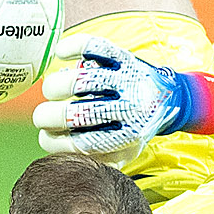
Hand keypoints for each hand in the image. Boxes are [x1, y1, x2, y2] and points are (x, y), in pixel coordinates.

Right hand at [31, 35, 199, 163]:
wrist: (169, 98)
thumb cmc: (134, 128)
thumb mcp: (123, 153)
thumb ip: (98, 164)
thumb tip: (67, 167)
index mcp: (126, 136)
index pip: (80, 144)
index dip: (54, 141)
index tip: (48, 136)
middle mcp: (127, 108)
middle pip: (75, 114)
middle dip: (48, 116)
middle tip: (43, 116)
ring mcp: (125, 80)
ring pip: (80, 81)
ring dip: (55, 86)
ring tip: (51, 90)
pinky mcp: (123, 57)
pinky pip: (95, 46)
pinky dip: (73, 46)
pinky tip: (61, 53)